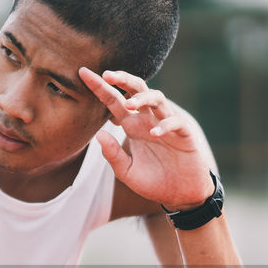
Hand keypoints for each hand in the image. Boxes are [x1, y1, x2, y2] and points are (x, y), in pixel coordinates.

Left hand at [78, 67, 217, 211]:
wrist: (180, 194)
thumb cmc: (153, 182)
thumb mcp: (126, 172)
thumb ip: (112, 155)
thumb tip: (98, 134)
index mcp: (132, 126)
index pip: (114, 101)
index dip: (99, 87)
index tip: (82, 73)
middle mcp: (148, 120)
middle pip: (137, 90)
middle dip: (123, 79)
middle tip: (107, 74)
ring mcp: (166, 124)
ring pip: (157, 99)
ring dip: (143, 98)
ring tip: (129, 104)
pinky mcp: (184, 134)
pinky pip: (175, 122)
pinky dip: (165, 125)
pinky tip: (154, 133)